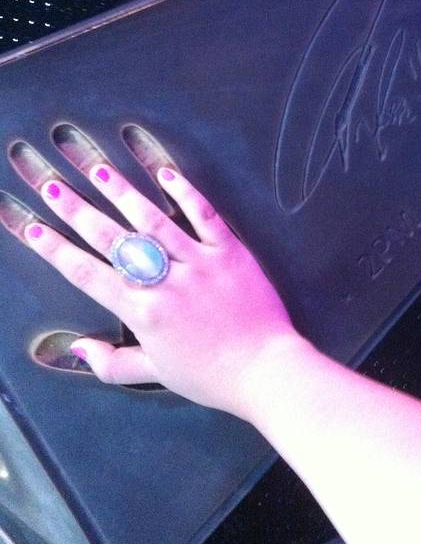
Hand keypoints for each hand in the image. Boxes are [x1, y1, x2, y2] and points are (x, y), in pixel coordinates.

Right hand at [19, 160, 299, 421]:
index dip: (55, 250)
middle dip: (77, 210)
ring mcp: (198, 262)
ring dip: (123, 192)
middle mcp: (165, 282)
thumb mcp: (155, 373)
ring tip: (97, 168)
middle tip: (52, 185)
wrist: (265, 369)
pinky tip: (165, 172)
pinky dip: (186, 193)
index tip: (32, 227)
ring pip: (154, 220)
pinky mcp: (229, 251)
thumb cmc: (209, 375)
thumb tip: (77, 349)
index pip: (88, 274)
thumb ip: (111, 362)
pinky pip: (205, 215)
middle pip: (113, 240)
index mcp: (143, 312)